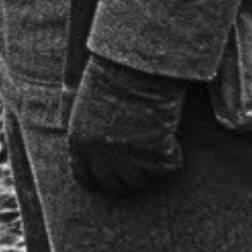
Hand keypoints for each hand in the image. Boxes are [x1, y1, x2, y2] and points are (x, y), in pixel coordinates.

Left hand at [68, 53, 185, 193]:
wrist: (134, 66)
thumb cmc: (112, 75)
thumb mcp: (88, 103)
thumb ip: (90, 130)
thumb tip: (96, 147)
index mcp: (78, 142)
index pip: (85, 178)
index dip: (101, 178)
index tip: (114, 174)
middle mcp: (99, 155)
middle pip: (115, 184)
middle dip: (129, 175)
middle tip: (142, 159)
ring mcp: (127, 158)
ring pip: (142, 181)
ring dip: (151, 167)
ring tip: (157, 144)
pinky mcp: (153, 154)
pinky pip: (167, 169)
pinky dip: (173, 158)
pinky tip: (171, 139)